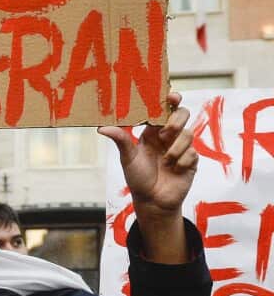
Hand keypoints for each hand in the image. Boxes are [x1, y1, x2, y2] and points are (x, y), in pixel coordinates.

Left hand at [99, 92, 196, 263]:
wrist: (152, 201)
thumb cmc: (137, 177)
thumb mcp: (128, 158)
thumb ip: (121, 141)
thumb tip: (102, 128)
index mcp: (152, 131)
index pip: (163, 109)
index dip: (169, 99)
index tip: (171, 95)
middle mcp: (167, 136)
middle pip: (182, 114)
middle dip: (177, 120)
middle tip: (166, 131)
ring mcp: (181, 147)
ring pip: (188, 134)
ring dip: (176, 146)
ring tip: (166, 160)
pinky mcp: (191, 161)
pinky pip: (193, 153)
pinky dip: (182, 161)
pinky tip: (174, 169)